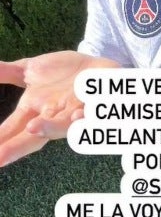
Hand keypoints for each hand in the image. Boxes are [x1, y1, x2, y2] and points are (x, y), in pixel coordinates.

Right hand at [0, 50, 119, 166]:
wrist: (94, 68)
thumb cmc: (62, 75)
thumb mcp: (31, 70)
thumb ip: (7, 72)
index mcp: (33, 111)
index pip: (11, 129)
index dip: (0, 140)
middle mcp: (52, 117)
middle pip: (33, 137)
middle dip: (16, 147)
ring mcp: (74, 113)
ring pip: (62, 126)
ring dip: (50, 128)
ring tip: (33, 128)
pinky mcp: (95, 106)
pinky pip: (92, 115)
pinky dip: (85, 118)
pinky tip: (78, 115)